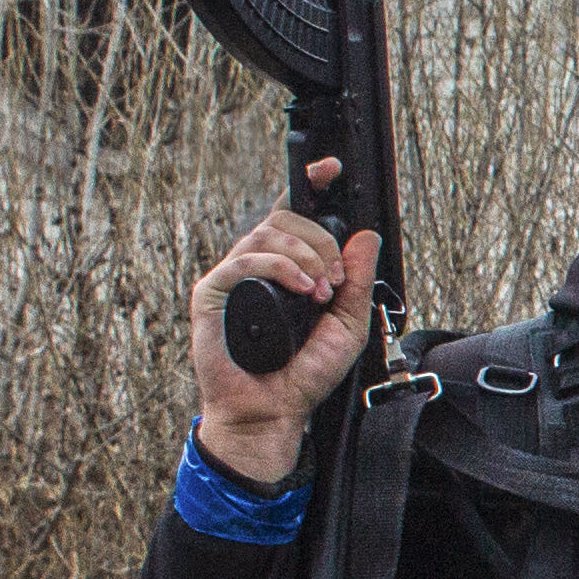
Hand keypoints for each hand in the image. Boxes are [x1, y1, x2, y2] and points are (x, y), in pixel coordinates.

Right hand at [191, 159, 380, 484]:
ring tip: (320, 292)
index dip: (309, 185)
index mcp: (288, 268)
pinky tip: (301, 289)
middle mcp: (259, 265)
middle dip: (321, 241)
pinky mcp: (213, 292)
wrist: (274, 410)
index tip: (330, 168)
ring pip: (267, 233)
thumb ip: (355, 280)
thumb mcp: (347, 324)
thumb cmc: (305, 373)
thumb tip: (364, 235)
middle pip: (287, 219)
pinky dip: (280, 267)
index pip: (294, 215)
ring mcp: (234, 276)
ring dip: (305, 256)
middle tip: (334, 280)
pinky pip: (245, 258)